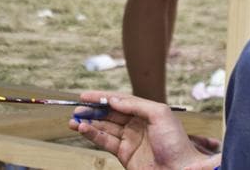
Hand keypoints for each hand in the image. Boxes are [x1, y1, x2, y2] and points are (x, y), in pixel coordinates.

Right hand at [69, 91, 217, 169]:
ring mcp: (130, 139)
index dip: (103, 97)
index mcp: (147, 112)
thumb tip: (114, 99)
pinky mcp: (125, 155)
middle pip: (110, 114)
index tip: (86, 95)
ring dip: (89, 123)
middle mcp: (137, 124)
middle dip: (93, 110)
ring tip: (73, 120)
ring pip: (105, 128)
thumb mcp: (160, 114)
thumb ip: (136, 105)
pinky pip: (105, 142)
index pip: (120, 100)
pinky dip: (93, 135)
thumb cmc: (175, 142)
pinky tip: (83, 130)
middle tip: (77, 108)